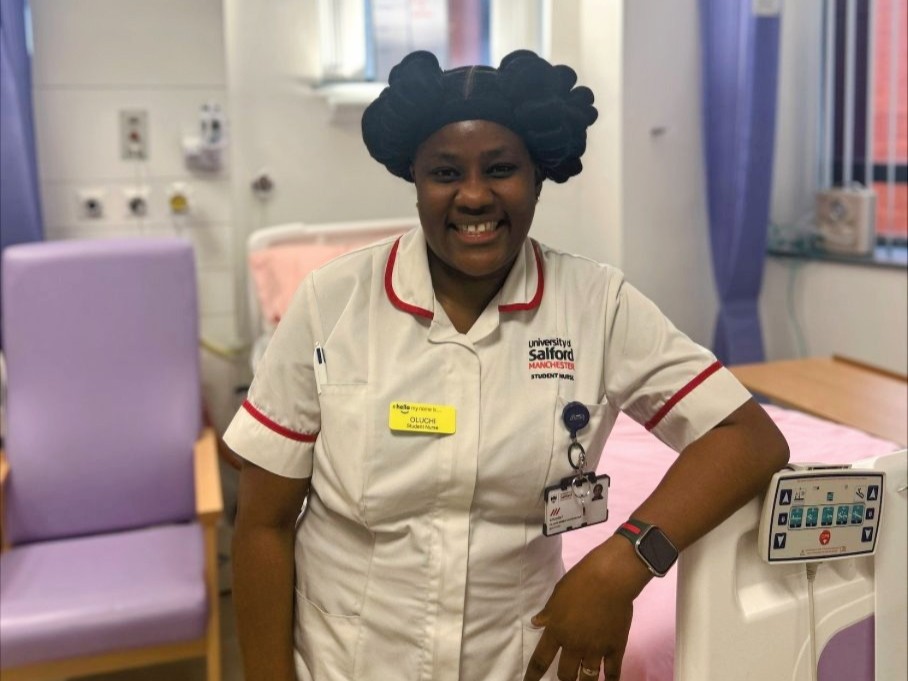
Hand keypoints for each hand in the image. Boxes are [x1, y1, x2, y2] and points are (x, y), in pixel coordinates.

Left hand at [523, 537, 651, 680]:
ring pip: (587, 678)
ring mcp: (595, 649)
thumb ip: (547, 613)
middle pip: (565, 675)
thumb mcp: (556, 595)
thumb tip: (536, 623)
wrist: (609, 578)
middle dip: (563, 679)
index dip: (533, 675)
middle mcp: (573, 645)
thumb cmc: (579, 581)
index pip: (540, 660)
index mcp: (556, 631)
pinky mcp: (615, 648)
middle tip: (564, 678)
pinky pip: (612, 672)